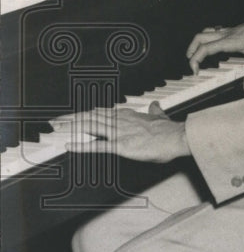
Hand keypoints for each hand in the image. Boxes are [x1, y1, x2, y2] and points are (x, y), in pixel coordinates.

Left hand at [50, 104, 189, 161]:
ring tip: (58, 126)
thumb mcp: (160, 116)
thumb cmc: (170, 131)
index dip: (87, 113)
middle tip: (57, 119)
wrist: (178, 137)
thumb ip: (154, 111)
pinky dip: (82, 146)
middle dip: (72, 118)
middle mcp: (121, 121)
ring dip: (72, 126)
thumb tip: (155, 105)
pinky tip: (70, 146)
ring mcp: (120, 133)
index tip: (76, 115)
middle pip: (92, 117)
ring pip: (91, 126)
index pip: (103, 112)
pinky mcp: (121, 146)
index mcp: (129, 116)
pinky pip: (97, 146)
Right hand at [186, 10, 243, 92]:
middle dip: (191, 49)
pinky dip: (211, 38)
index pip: (205, 48)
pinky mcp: (238, 28)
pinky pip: (218, 31)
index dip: (195, 59)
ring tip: (197, 53)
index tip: (195, 71)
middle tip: (191, 62)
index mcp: (230, 41)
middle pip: (200, 37)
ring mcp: (233, 29)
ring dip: (199, 41)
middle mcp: (228, 33)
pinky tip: (218, 45)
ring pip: (208, 32)